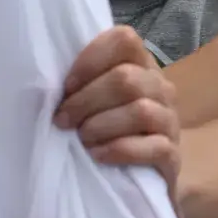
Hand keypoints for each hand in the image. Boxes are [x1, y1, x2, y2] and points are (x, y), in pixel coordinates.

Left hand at [55, 26, 179, 197]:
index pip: (125, 40)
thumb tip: (45, 82)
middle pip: (127, 79)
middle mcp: (160, 88)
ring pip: (141, 111)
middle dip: (86, 101)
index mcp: (140, 67)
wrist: (134, 178)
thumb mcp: (91, 102)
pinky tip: (98, 156)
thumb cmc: (102, 133)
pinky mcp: (172, 155)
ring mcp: (169, 121)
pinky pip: (155, 147)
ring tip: (81, 140)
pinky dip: (121, 150)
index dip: (91, 59)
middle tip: (63, 121)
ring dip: (101, 126)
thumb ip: (79, 85)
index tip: (67, 86)